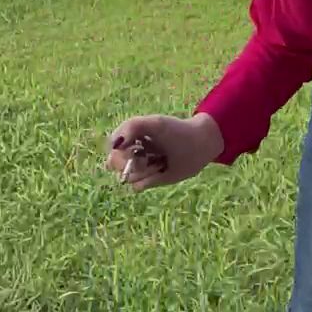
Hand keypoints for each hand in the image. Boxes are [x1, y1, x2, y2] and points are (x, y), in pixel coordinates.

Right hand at [104, 113, 223, 191]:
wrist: (199, 145)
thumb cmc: (177, 131)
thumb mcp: (155, 124)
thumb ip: (131, 127)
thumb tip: (113, 145)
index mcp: (129, 135)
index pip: (111, 146)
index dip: (121, 149)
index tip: (135, 145)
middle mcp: (130, 151)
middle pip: (113, 163)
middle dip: (130, 161)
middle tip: (148, 156)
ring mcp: (139, 167)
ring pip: (126, 177)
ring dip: (144, 170)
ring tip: (160, 160)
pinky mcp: (148, 181)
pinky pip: (136, 187)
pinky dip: (148, 180)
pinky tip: (161, 171)